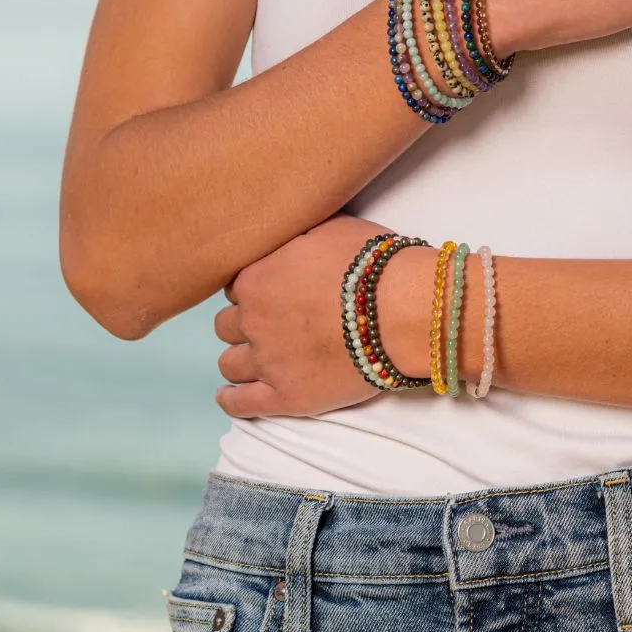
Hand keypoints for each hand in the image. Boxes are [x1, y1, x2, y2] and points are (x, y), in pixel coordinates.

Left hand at [213, 214, 404, 417]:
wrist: (404, 310)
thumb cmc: (373, 264)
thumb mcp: (331, 227)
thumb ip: (299, 233)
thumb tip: (292, 227)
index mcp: (258, 278)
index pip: (235, 286)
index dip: (255, 289)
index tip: (271, 292)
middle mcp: (253, 320)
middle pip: (228, 325)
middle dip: (247, 322)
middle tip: (270, 323)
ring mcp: (268, 361)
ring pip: (229, 363)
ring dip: (240, 358)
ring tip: (256, 358)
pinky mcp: (286, 397)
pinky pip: (241, 404)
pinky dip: (231, 399)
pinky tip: (231, 395)